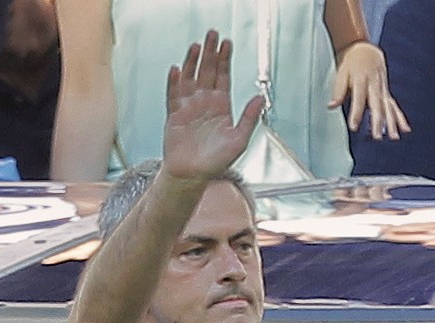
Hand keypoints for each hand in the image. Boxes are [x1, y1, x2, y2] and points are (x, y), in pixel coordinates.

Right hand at [160, 31, 266, 181]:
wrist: (193, 176)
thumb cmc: (216, 162)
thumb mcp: (239, 140)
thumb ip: (249, 118)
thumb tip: (260, 98)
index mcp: (221, 106)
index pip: (223, 77)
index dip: (225, 60)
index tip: (227, 43)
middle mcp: (205, 103)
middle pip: (207, 72)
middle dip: (210, 53)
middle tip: (212, 34)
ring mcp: (189, 107)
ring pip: (190, 78)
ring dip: (192, 62)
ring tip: (197, 47)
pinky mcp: (174, 115)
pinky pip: (174, 95)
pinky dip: (175, 82)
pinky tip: (177, 70)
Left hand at [329, 41, 408, 139]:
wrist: (367, 51)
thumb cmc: (352, 64)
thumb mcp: (341, 74)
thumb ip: (338, 91)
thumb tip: (331, 106)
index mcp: (361, 79)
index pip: (359, 98)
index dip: (356, 113)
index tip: (354, 127)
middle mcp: (375, 85)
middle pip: (377, 105)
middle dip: (378, 122)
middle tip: (377, 136)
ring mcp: (383, 89)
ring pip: (388, 107)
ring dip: (392, 123)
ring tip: (393, 137)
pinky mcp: (386, 93)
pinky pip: (394, 107)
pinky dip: (400, 118)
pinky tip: (405, 129)